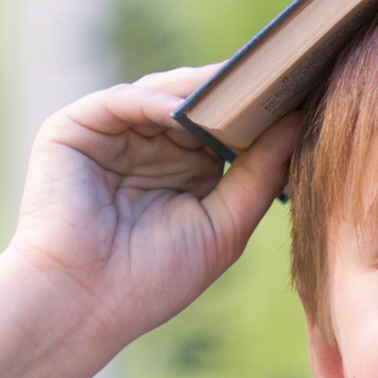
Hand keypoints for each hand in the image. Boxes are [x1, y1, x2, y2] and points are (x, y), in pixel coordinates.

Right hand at [0, 70, 299, 377]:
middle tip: (279, 72)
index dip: (259, 112)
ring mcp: (110, 134)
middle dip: (235, 92)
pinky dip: (154, 101)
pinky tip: (182, 110)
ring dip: (199, 91)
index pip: (224, 126)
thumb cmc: (152, 279)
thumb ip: (261, 172)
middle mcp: (146, 146)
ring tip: (238, 87)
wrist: (82, 305)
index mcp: (182, 169)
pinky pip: (121, 99)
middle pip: (196, 102)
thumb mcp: (225, 224)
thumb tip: (300, 119)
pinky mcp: (73, 129)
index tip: (304, 92)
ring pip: (162, 93)